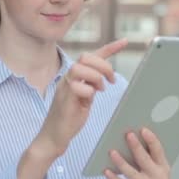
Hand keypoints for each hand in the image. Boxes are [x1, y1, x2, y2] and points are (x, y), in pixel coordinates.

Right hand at [35, 38, 127, 156]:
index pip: (91, 57)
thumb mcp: (85, 99)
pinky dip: (88, 91)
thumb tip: (103, 78)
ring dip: (96, 77)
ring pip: (79, 68)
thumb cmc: (69, 119)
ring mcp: (64, 88)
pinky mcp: (64, 99)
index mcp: (74, 77)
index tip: (125, 42)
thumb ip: (91, 86)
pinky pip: (76, 86)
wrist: (53, 137)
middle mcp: (67, 78)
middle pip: (85, 57)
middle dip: (103, 65)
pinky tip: (89, 100)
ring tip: (100, 90)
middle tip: (110, 80)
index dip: (109, 48)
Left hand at [104, 128, 171, 178]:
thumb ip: (150, 159)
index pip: (158, 151)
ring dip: (121, 161)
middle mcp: (158, 177)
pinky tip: (106, 171)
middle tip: (128, 134)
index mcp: (164, 168)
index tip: (143, 129)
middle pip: (145, 160)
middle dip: (136, 146)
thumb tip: (133, 141)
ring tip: (112, 151)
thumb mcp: (159, 172)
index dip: (151, 140)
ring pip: (132, 173)